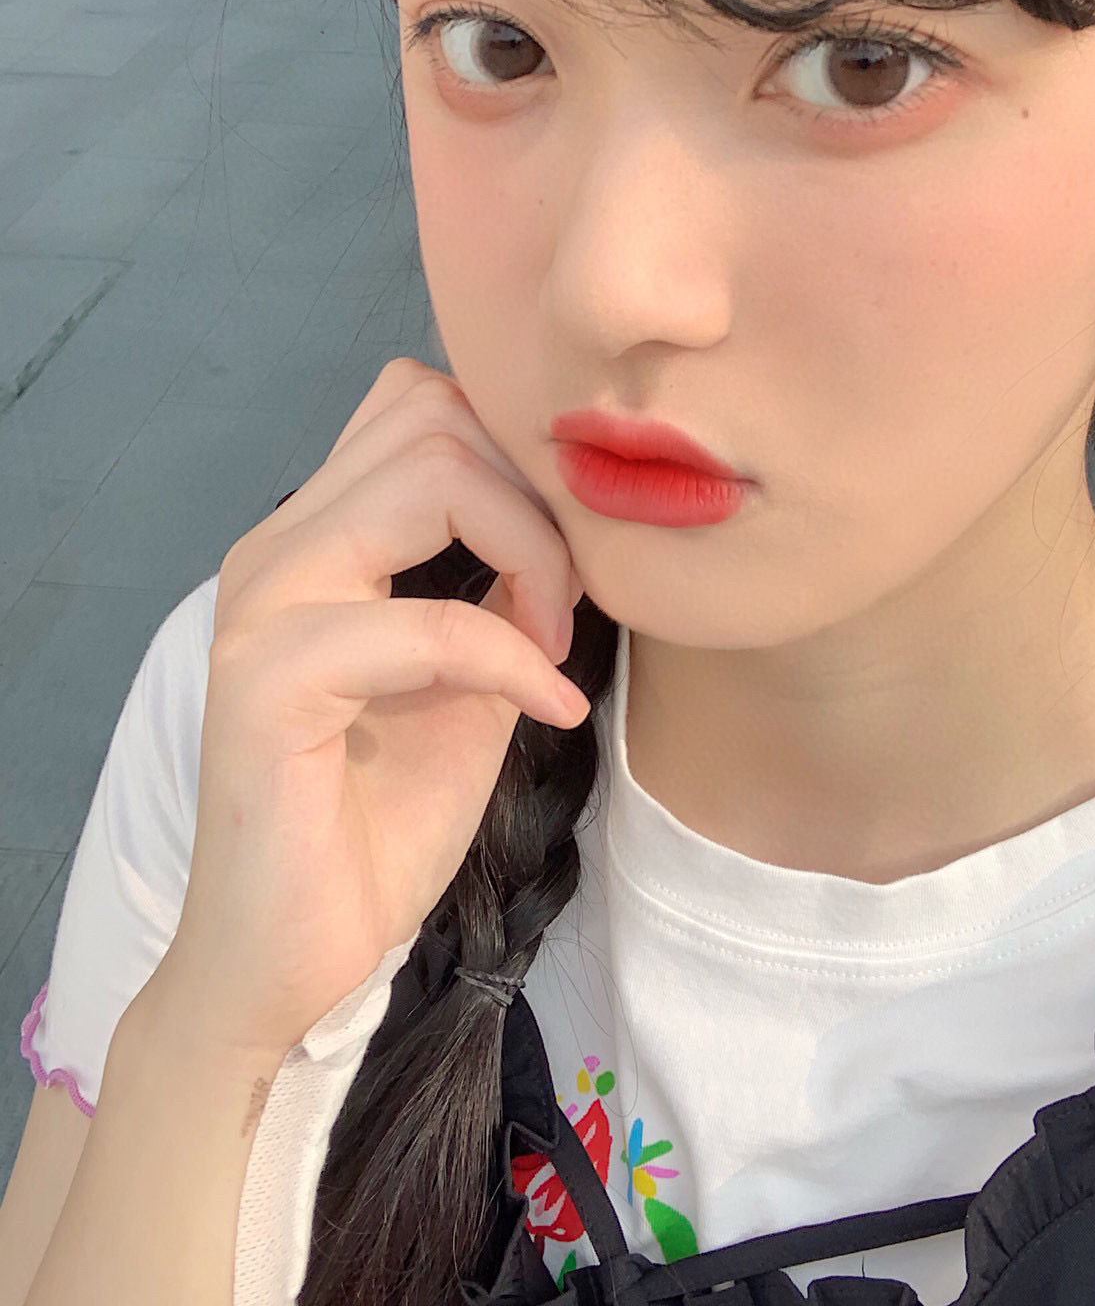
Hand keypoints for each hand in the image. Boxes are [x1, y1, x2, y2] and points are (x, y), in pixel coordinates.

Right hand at [151, 357, 587, 1059]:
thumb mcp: (465, 676)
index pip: (420, 402)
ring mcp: (262, 607)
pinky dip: (510, 656)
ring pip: (425, 475)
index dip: (514, 458)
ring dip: (527, 552)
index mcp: (316, 536)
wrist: (292, 957)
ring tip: (548, 641)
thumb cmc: (377, 820)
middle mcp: (277, 548)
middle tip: (565, 602)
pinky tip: (549, 708)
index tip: (562, 560)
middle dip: (533, 497)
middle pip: (432, 415)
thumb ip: (497, 585)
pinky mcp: (268, 683)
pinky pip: (425, 621)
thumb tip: (567, 515)